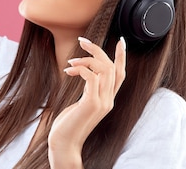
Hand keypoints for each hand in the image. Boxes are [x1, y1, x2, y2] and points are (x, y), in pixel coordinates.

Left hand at [48, 37, 126, 167]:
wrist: (64, 144)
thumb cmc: (68, 124)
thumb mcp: (81, 102)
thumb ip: (89, 89)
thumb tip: (86, 72)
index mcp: (108, 99)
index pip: (120, 74)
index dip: (121, 57)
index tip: (121, 41)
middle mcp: (109, 100)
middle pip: (111, 67)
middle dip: (97, 50)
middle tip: (82, 41)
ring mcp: (102, 102)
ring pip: (104, 69)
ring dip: (87, 59)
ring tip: (71, 61)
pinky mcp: (91, 103)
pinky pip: (91, 76)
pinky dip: (80, 69)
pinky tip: (68, 71)